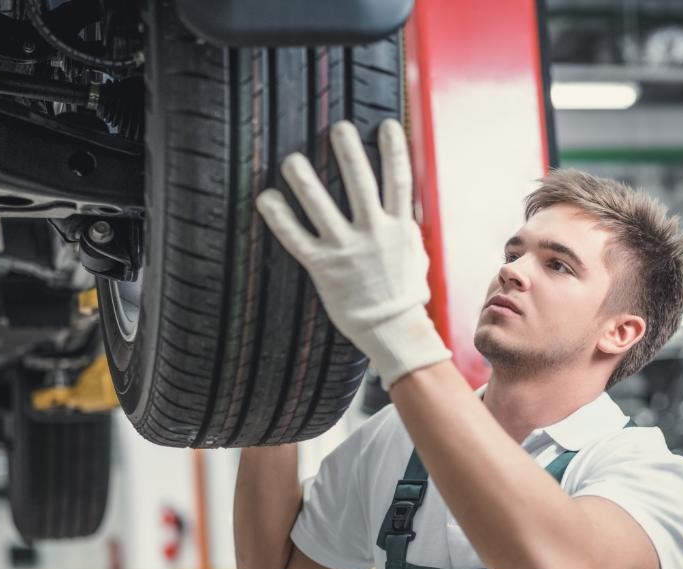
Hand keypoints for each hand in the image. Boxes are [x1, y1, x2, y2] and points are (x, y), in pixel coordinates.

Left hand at [255, 119, 450, 389]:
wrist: (392, 329)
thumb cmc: (405, 294)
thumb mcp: (416, 254)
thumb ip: (407, 226)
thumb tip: (405, 204)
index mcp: (399, 227)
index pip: (398, 180)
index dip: (394, 150)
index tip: (386, 124)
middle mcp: (373, 233)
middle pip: (360, 182)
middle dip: (348, 151)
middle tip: (338, 127)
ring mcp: (346, 250)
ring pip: (321, 205)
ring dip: (304, 178)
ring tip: (292, 158)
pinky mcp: (323, 267)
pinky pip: (296, 237)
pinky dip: (279, 217)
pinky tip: (266, 197)